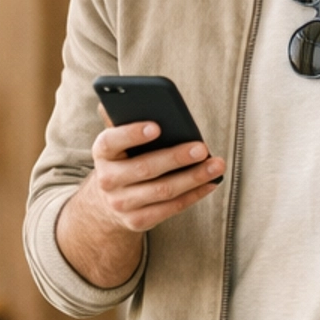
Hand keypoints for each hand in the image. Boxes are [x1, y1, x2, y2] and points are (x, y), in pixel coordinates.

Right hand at [56, 121, 225, 288]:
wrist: (108, 203)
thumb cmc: (123, 160)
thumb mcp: (118, 141)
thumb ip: (123, 120)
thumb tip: (132, 97)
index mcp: (102, 152)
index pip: (112, 141)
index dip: (132, 134)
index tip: (156, 126)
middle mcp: (107, 180)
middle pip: (145, 169)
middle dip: (176, 158)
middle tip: (201, 148)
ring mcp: (122, 204)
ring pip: (163, 191)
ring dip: (193, 178)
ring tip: (216, 165)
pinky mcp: (138, 221)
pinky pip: (171, 208)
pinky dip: (194, 195)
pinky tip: (211, 183)